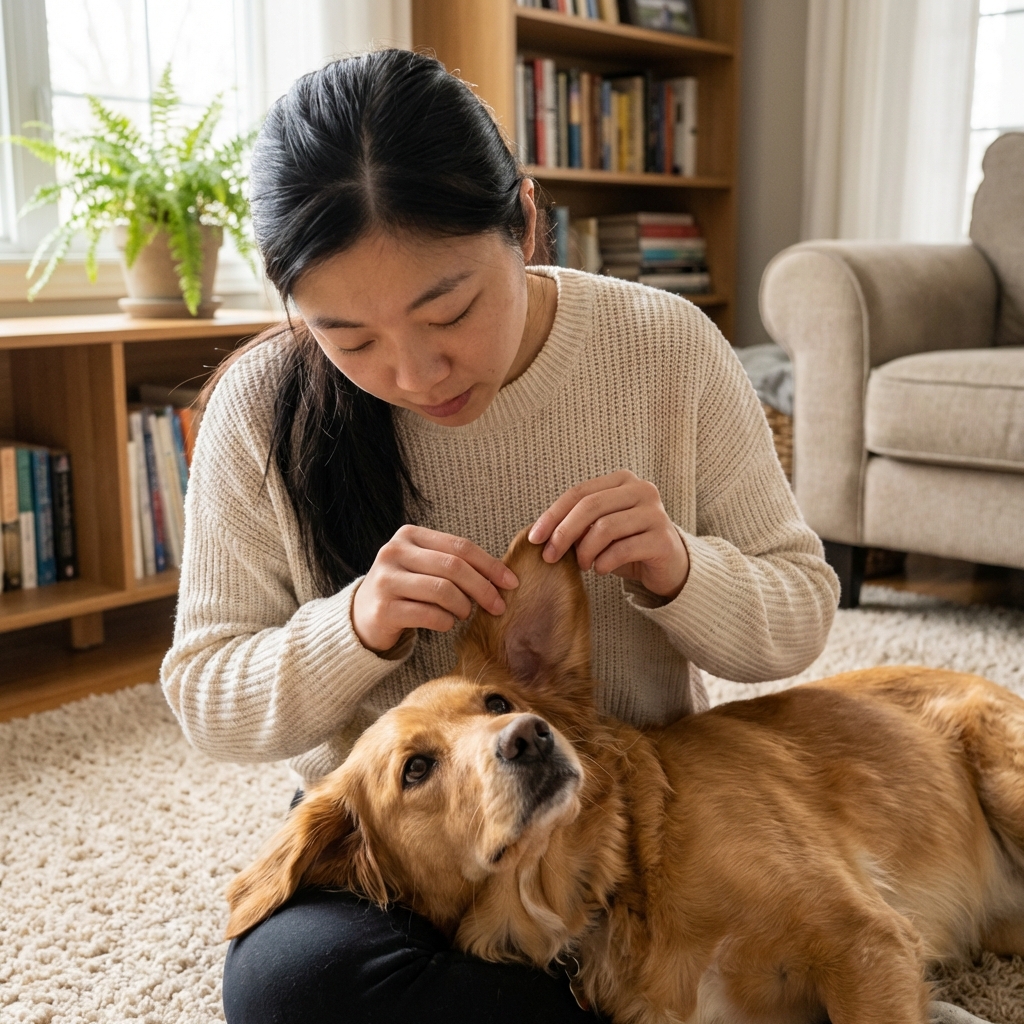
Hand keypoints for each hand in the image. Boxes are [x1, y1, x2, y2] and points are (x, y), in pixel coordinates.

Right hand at [351, 525, 518, 652]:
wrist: (363, 615)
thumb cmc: (406, 589)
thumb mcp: (425, 566)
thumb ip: (455, 564)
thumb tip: (502, 577)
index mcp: (409, 535)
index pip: (459, 546)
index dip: (490, 565)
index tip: (511, 583)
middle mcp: (393, 552)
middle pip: (453, 567)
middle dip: (483, 588)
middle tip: (498, 606)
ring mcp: (386, 580)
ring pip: (443, 591)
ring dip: (464, 606)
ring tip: (465, 613)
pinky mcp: (383, 609)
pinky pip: (429, 614)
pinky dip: (446, 622)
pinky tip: (447, 623)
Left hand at [528, 471, 689, 598]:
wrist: (668, 565)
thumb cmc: (628, 544)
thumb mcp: (600, 529)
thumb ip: (577, 524)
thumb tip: (540, 534)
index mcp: (623, 480)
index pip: (580, 492)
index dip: (553, 515)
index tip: (534, 538)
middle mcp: (642, 490)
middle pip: (591, 506)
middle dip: (563, 533)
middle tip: (550, 557)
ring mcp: (655, 513)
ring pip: (605, 528)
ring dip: (585, 552)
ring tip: (583, 565)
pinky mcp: (663, 539)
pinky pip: (622, 550)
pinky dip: (604, 563)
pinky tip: (601, 569)